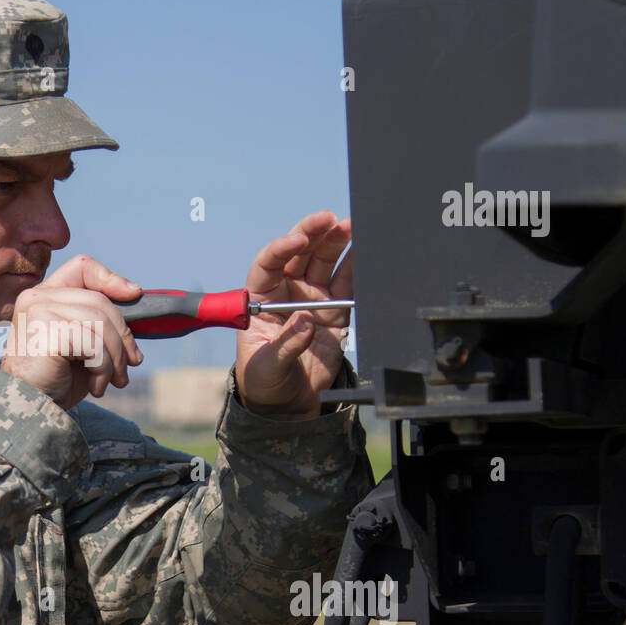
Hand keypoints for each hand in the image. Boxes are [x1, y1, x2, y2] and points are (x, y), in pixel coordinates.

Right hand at [0, 254, 144, 409]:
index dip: (111, 278)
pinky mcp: (46, 329)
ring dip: (115, 357)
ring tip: (114, 380)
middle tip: (130, 363)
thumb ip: (98, 321)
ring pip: (100, 322)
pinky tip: (96, 386)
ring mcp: (38, 310)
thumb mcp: (82, 344)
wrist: (29, 409)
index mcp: (43, 295)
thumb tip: (135, 297)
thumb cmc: (55, 379)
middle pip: (99, 301)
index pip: (81, 268)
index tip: (135, 294)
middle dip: (123, 335)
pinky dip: (102, 367)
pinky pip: (92, 343)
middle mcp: (37, 297)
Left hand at [235, 211, 352, 418]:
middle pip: (298, 255)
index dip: (280, 249)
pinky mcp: (335, 313)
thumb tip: (306, 320)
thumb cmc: (264, 383)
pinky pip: (346, 284)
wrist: (287, 405)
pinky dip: (356, 266)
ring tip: (352, 225)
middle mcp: (286, 293)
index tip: (296, 240)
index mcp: (260, 300)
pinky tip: (365, 250)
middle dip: (312, 234)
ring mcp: (312, 300)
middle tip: (329, 219)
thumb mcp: (267, 366)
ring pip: (324, 263)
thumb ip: (286, 344)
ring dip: (336, 242)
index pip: (267, 264)